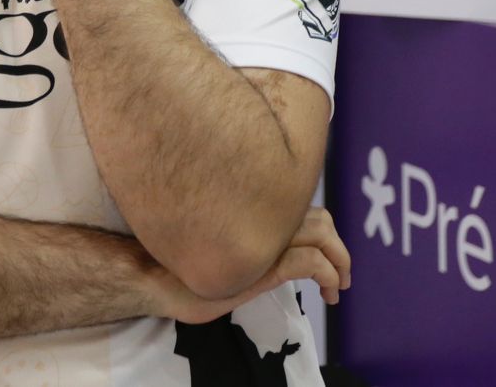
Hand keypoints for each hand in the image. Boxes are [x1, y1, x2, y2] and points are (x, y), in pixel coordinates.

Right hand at [152, 207, 350, 324]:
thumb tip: (265, 240)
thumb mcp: (220, 246)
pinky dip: (328, 275)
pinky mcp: (265, 265)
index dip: (321, 227)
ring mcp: (264, 238)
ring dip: (340, 261)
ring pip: (322, 235)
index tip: (325, 253)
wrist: (153, 275)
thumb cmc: (176, 264)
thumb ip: (244, 235)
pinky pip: (311, 263)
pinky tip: (327, 290)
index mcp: (252, 208)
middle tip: (342, 273)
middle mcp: (262, 216)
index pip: (300, 205)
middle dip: (338, 246)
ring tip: (338, 285)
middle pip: (318, 217)